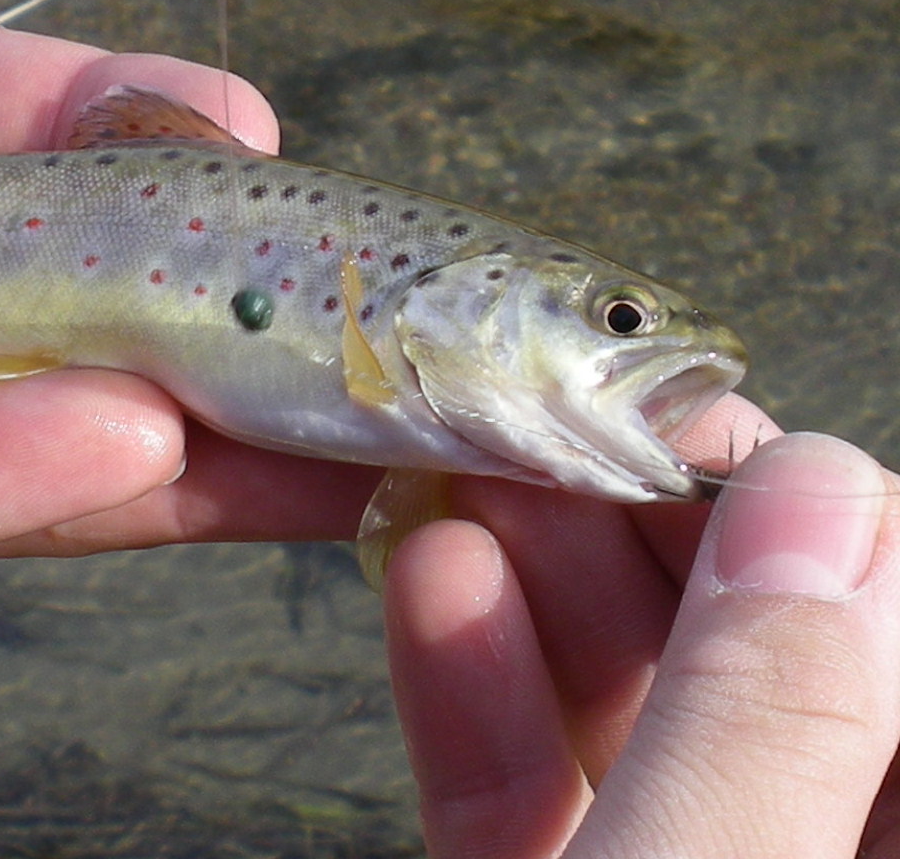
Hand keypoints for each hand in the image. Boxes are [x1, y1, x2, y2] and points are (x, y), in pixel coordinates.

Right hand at [386, 419, 899, 857]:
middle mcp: (807, 855)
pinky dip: (479, 695)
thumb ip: (762, 711)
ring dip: (543, 591)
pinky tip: (428, 585)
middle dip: (638, 534)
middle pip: (759, 663)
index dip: (801, 513)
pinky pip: (538, 794)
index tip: (670, 427)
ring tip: (459, 478)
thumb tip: (816, 487)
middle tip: (537, 434)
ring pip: (641, 719)